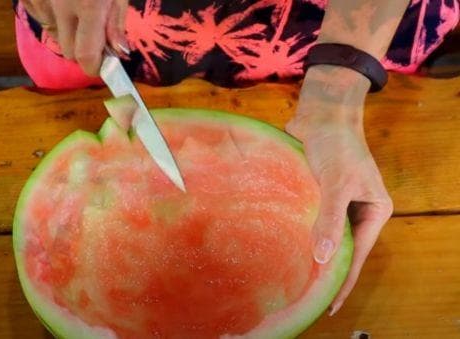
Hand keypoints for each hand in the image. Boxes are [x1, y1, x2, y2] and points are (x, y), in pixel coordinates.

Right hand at [21, 0, 128, 75]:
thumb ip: (116, 20)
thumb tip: (119, 52)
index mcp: (88, 4)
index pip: (86, 56)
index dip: (95, 66)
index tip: (103, 63)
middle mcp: (60, 5)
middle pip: (69, 52)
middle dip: (82, 48)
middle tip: (93, 29)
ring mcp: (39, 0)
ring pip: (54, 35)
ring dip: (65, 30)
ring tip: (75, 5)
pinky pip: (40, 18)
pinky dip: (51, 15)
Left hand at [286, 65, 392, 315]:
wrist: (319, 112)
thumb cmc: (335, 144)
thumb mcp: (337, 183)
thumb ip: (330, 219)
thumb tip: (324, 258)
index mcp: (374, 210)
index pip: (358, 254)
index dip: (344, 280)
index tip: (329, 305)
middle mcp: (356, 210)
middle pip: (341, 248)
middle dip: (326, 269)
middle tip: (306, 294)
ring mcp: (335, 203)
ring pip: (322, 234)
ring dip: (310, 250)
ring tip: (292, 277)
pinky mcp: (315, 194)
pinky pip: (308, 219)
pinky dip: (298, 232)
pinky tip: (282, 247)